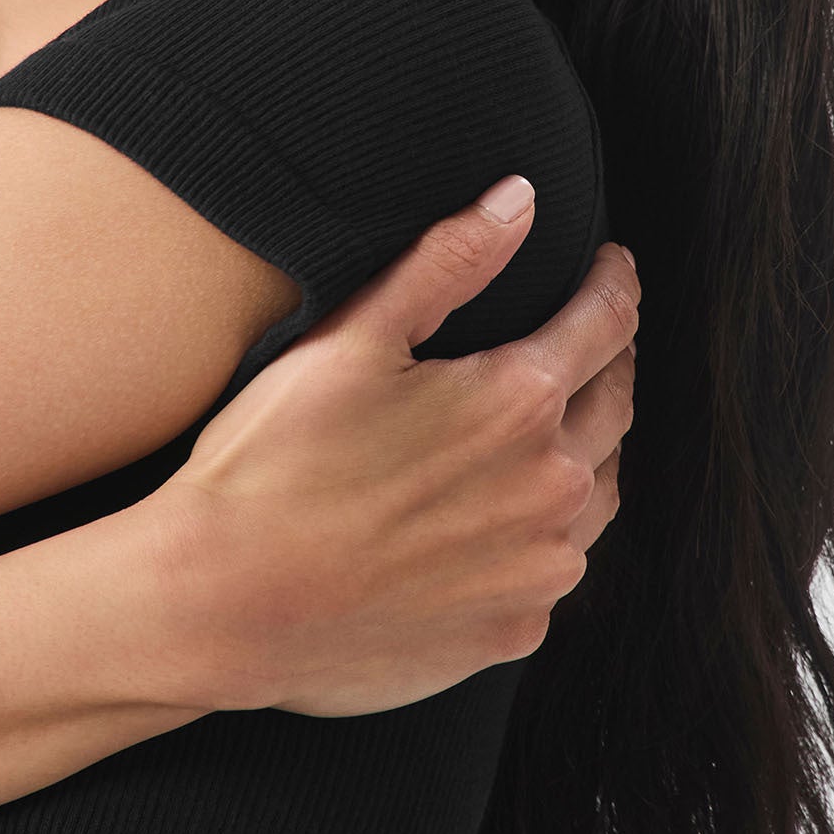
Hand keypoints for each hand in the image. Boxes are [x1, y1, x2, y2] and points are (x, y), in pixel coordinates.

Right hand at [128, 184, 638, 717]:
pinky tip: (507, 522)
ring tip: (565, 426)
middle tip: (595, 337)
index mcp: (520, 403)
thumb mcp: (352, 338)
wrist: (217, 606)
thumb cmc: (271, 464)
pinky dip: (546, 536)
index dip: (613, 283)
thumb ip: (448, 262)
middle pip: (615, 407)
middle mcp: (550, 490)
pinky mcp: (511, 632)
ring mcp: (537, 571)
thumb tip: (519, 200)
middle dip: (609, 361)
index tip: (612, 266)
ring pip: (600, 494)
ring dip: (590, 451)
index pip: (606, 323)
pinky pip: (555, 571)